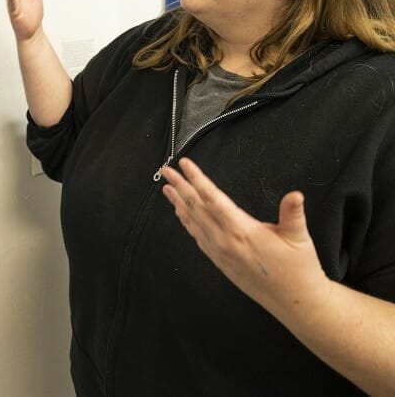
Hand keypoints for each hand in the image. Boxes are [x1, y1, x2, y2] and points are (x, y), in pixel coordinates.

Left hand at [160, 157, 330, 317]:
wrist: (294, 301)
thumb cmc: (298, 269)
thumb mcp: (299, 238)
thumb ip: (293, 214)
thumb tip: (295, 195)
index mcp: (241, 231)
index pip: (212, 199)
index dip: (197, 179)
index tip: (185, 165)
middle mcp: (225, 241)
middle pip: (196, 208)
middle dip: (180, 187)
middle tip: (168, 171)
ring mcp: (219, 252)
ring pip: (193, 222)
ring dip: (179, 203)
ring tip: (167, 189)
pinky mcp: (219, 261)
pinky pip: (197, 236)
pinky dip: (187, 222)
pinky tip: (182, 214)